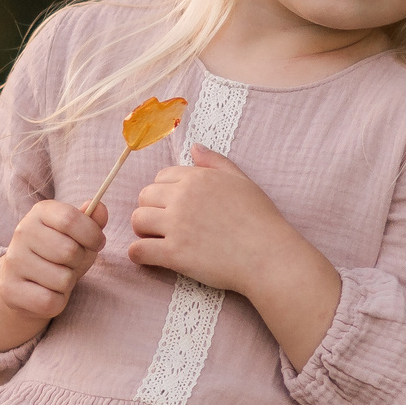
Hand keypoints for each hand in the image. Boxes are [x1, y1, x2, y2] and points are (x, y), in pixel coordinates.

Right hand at [0, 199, 106, 353]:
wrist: (26, 280)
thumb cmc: (58, 253)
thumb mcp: (78, 235)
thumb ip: (92, 222)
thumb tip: (100, 209)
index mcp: (40, 212)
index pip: (70, 219)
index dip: (92, 235)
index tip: (97, 243)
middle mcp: (22, 232)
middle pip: (69, 251)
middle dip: (79, 262)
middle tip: (69, 264)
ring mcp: (13, 261)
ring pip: (62, 279)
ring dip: (67, 283)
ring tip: (56, 278)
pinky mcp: (9, 289)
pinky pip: (50, 301)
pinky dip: (57, 302)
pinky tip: (47, 292)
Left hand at [129, 148, 341, 368]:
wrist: (268, 255)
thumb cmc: (260, 219)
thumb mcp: (241, 182)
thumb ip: (215, 162)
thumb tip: (194, 147)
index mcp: (197, 178)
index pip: (161, 177)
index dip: (164, 192)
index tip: (174, 206)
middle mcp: (182, 198)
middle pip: (144, 196)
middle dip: (151, 209)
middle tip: (164, 224)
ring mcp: (176, 226)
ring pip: (137, 220)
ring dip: (143, 230)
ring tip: (156, 240)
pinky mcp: (174, 254)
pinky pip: (138, 250)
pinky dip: (138, 254)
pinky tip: (150, 257)